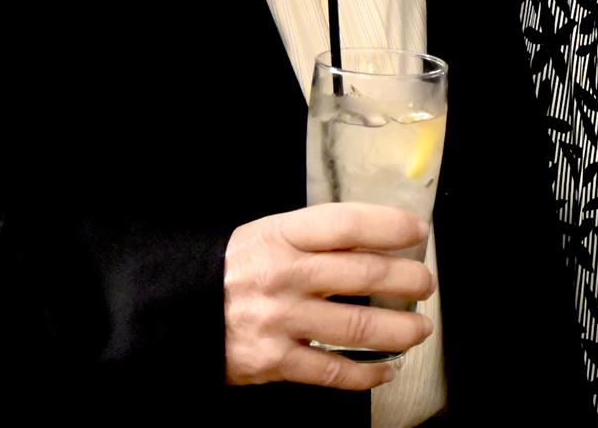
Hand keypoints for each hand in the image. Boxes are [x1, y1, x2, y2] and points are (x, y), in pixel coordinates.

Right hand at [223, 202, 434, 388]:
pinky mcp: (273, 362)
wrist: (172, 312)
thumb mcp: (266, 237)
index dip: (389, 225)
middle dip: (407, 279)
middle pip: (364, 274)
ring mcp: (279, 320)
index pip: (347, 224)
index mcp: (281, 236)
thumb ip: (314, 239)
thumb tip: (376, 243)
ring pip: (358, 327)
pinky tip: (386, 368)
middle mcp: (283, 275)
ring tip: (420, 328)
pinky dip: (367, 373)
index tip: (418, 230)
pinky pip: (332, 372)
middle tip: (425, 284)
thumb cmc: (232, 271)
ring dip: (400, 329)